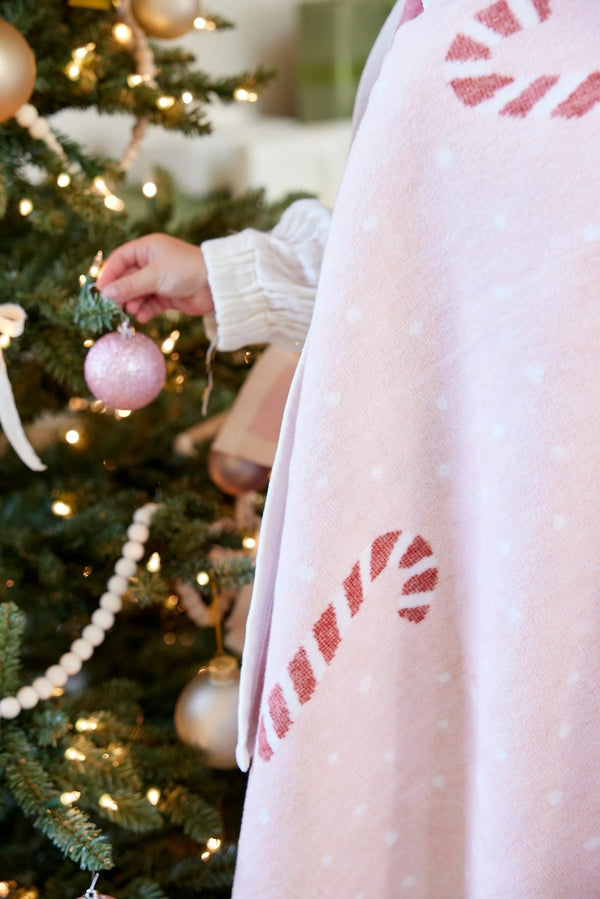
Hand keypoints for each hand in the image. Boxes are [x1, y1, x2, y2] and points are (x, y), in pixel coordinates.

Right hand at [96, 233, 213, 322]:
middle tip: (113, 306)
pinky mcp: (167, 296)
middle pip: (126, 278)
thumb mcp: (154, 276)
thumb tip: (105, 293)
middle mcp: (151, 263)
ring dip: (132, 303)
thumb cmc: (185, 270)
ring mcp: (159, 281)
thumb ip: (129, 286)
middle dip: (120, 293)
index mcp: (147, 249)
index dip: (108, 274)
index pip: (119, 260)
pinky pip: (149, 304)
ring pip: (137, 293)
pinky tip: (142, 317)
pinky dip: (145, 311)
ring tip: (132, 311)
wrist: (216, 285)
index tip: (100, 291)